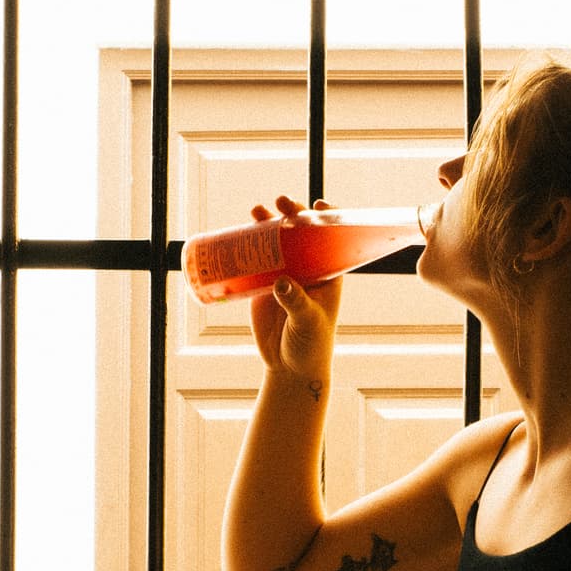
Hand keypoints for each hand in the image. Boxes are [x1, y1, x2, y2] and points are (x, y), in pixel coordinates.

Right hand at [248, 193, 342, 389]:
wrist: (289, 368)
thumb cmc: (310, 345)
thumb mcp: (307, 321)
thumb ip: (296, 302)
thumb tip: (281, 282)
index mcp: (328, 274)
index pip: (333, 238)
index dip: (329, 217)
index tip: (319, 205)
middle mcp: (307, 269)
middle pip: (301, 233)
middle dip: (292, 213)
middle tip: (282, 202)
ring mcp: (284, 274)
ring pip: (276, 241)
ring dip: (267, 222)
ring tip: (256, 210)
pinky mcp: (262, 285)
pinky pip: (254, 258)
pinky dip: (246, 243)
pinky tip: (237, 230)